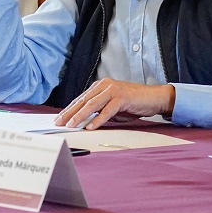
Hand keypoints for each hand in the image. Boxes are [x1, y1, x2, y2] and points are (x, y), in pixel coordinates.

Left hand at [55, 79, 175, 129]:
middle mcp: (104, 85)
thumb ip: (98, 111)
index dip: (68, 109)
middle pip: (83, 101)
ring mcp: (113, 90)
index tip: (58, 119)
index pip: (80, 99)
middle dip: (69, 113)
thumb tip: (83, 123)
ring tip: (71, 125)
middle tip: (59, 123)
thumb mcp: (111, 108)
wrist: (153, 98)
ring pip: (92, 104)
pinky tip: (90, 127)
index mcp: (100, 86)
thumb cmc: (132, 104)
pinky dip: (98, 120)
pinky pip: (107, 110)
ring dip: (80, 116)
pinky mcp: (122, 97)